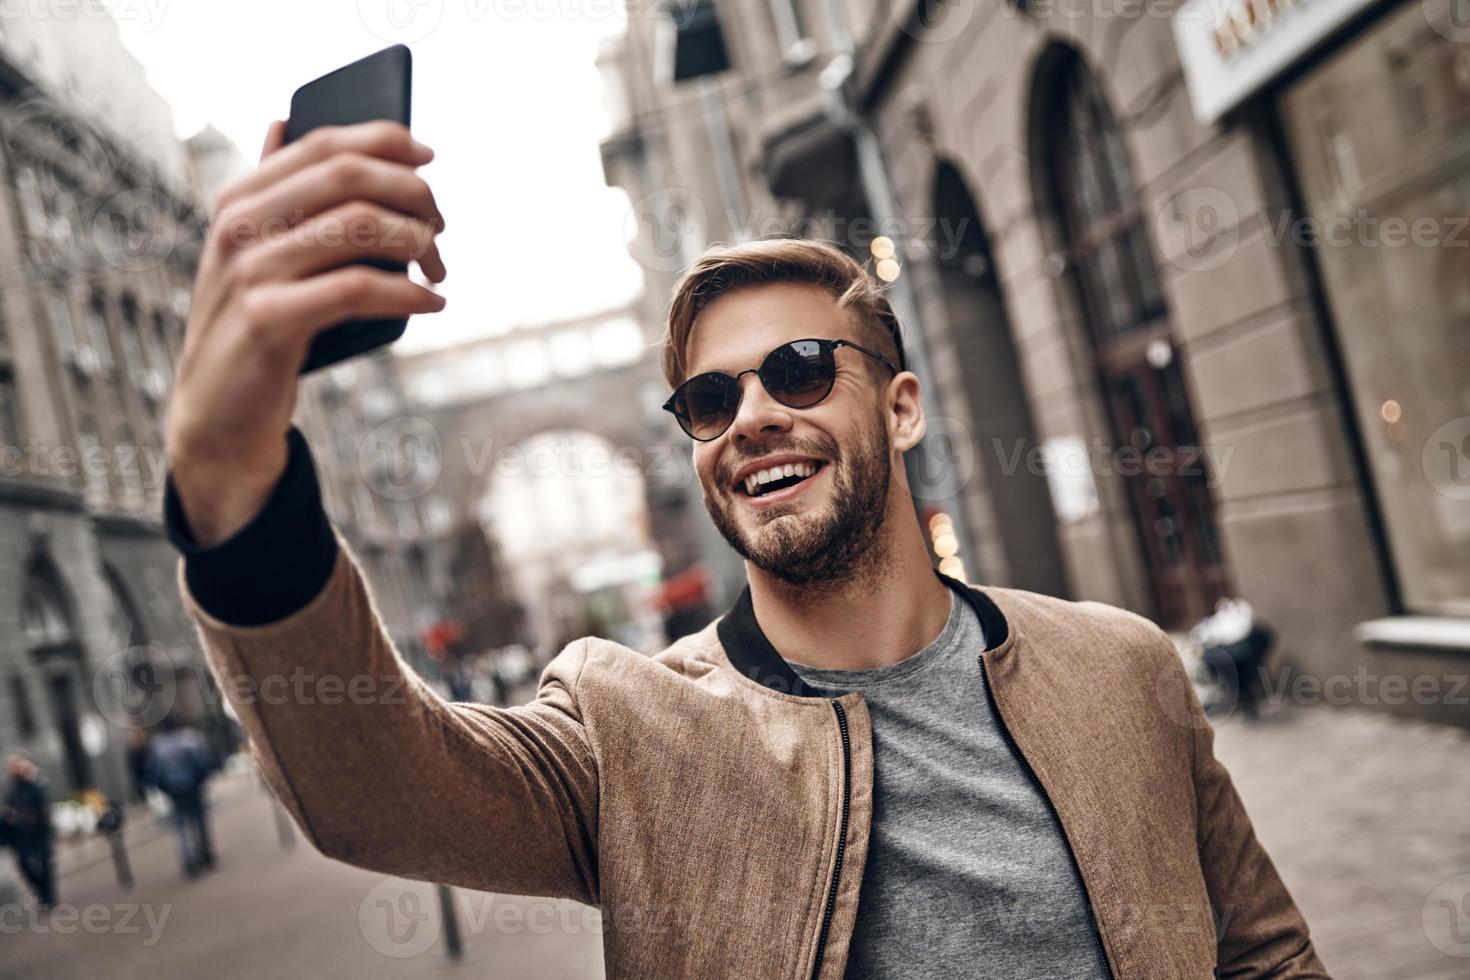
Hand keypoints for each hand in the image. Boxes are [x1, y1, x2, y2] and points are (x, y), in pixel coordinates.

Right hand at [165, 120, 446, 545]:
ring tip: (439, 268)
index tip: (429, 157)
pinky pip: (358, 288)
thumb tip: (281, 121)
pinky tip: (432, 302)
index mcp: (238, 198)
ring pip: (359, 226)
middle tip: (441, 226)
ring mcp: (250, 271)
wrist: (218, 414)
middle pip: (347, 177)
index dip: (385, 141)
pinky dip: (408, 292)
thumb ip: (270, 192)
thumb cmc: (253, 326)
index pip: (322, 143)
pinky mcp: (269, 318)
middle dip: (411, 194)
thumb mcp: (253, 253)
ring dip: (418, 243)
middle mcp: (237, 225)